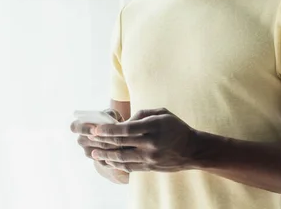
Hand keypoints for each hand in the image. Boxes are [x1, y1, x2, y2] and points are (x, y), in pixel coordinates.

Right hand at [70, 109, 128, 183]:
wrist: (118, 134)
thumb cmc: (112, 120)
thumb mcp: (111, 114)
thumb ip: (109, 114)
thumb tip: (110, 120)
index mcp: (79, 125)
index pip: (74, 127)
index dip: (84, 129)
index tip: (95, 129)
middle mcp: (81, 140)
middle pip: (87, 142)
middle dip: (101, 140)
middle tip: (114, 138)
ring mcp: (88, 152)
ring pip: (98, 152)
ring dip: (110, 149)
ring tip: (124, 145)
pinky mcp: (98, 161)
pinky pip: (105, 161)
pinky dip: (115, 157)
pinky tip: (125, 152)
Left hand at [88, 108, 203, 172]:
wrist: (192, 149)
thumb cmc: (175, 126)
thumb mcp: (161, 113)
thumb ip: (141, 115)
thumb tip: (124, 122)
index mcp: (153, 127)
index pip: (126, 129)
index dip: (108, 130)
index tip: (96, 130)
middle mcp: (150, 143)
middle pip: (121, 144)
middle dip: (102, 142)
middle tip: (89, 140)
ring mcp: (150, 157)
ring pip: (122, 158)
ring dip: (106, 156)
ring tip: (94, 153)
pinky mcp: (150, 167)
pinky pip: (129, 167)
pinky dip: (116, 164)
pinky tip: (108, 161)